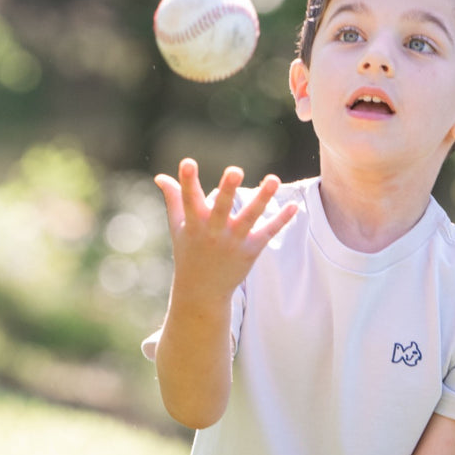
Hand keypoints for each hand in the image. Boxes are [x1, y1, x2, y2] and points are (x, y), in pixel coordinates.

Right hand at [155, 158, 298, 303]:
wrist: (202, 292)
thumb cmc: (189, 254)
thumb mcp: (178, 228)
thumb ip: (173, 199)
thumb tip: (160, 176)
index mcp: (194, 224)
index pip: (188, 199)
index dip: (187, 181)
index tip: (187, 162)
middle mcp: (214, 232)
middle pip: (221, 208)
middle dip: (227, 190)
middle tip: (235, 170)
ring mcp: (233, 242)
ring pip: (250, 217)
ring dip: (262, 198)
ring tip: (273, 179)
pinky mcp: (251, 251)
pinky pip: (268, 232)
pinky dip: (282, 220)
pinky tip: (295, 205)